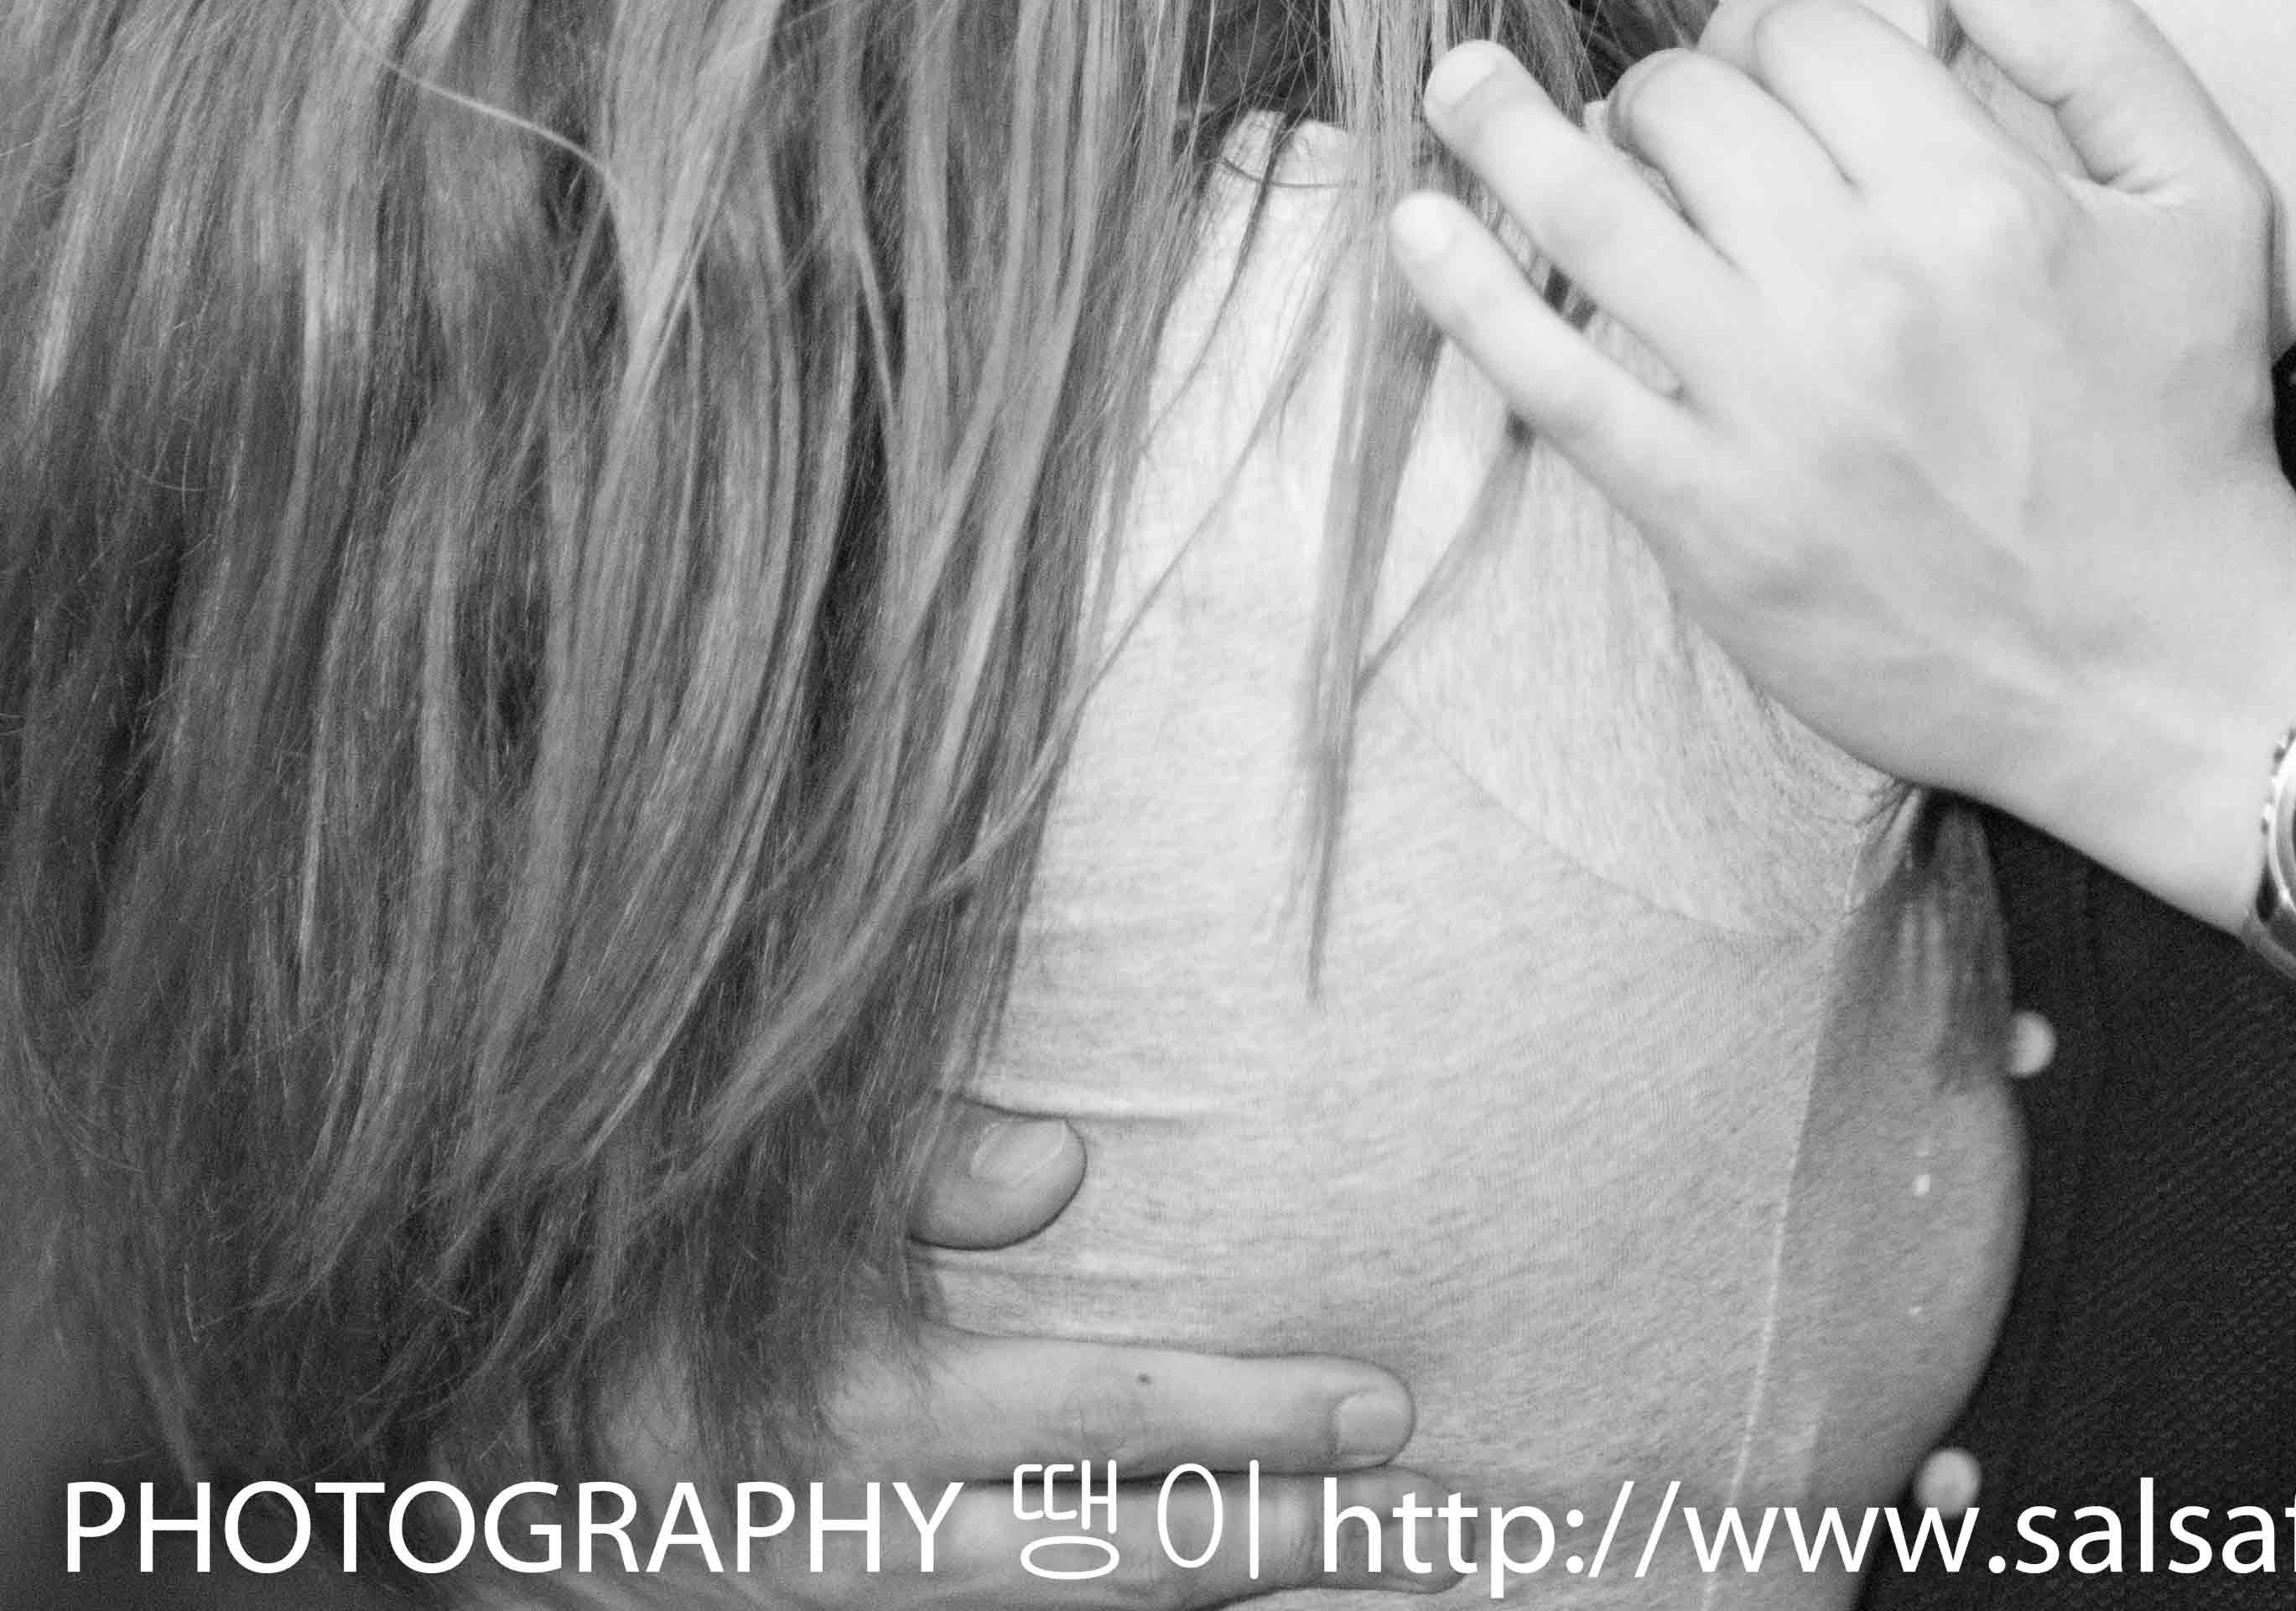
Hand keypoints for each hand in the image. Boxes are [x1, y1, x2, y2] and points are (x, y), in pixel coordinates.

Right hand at [584, 1117, 1439, 1610]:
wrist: (426, 1480)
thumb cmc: (597, 1306)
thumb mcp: (728, 1215)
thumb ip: (898, 1170)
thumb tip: (1067, 1168)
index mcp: (857, 1421)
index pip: (1102, 1419)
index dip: (1251, 1417)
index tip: (1382, 1403)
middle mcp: (870, 1554)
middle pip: (1122, 1565)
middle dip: (1283, 1542)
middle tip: (1430, 1521)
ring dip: (1217, 1606)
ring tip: (1360, 1582)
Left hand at [1392, 0, 2295, 921]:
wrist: (2170, 676)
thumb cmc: (2185, 426)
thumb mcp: (2203, 204)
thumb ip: (2098, 43)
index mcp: (1976, 196)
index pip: (1806, 33)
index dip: (1773, 22)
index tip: (1773, 57)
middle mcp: (1862, 286)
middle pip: (1692, 102)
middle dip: (1669, 80)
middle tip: (1673, 112)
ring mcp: (1773, 405)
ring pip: (1596, 211)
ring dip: (1507, 129)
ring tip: (1459, 81)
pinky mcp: (1712, 516)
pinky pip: (1556, 380)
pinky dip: (1469, 294)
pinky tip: (1416, 227)